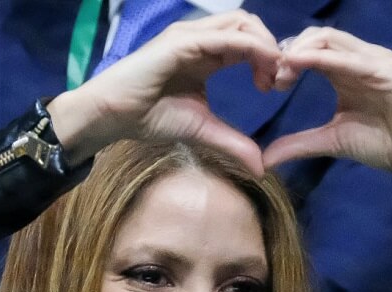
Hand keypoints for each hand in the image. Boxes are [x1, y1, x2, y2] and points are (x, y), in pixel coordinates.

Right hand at [47, 11, 281, 173]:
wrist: (113, 115)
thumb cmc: (149, 117)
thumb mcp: (203, 130)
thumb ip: (233, 143)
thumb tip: (261, 168)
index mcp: (207, 53)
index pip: (248, 39)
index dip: (269, 58)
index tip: (276, 87)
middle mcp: (201, 38)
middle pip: (250, 24)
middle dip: (273, 48)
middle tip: (279, 81)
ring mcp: (191, 36)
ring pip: (242, 23)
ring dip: (266, 46)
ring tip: (271, 78)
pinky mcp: (182, 42)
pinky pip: (226, 37)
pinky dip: (252, 49)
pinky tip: (263, 71)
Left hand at [263, 27, 391, 206]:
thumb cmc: (384, 144)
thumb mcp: (333, 141)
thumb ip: (301, 143)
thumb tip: (266, 158)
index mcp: (346, 70)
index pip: (311, 49)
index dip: (287, 59)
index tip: (270, 83)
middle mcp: (359, 59)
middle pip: (318, 36)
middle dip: (291, 50)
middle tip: (274, 77)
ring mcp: (374, 60)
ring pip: (331, 38)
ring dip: (303, 50)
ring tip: (284, 69)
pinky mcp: (387, 70)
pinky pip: (351, 57)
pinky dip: (324, 57)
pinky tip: (304, 64)